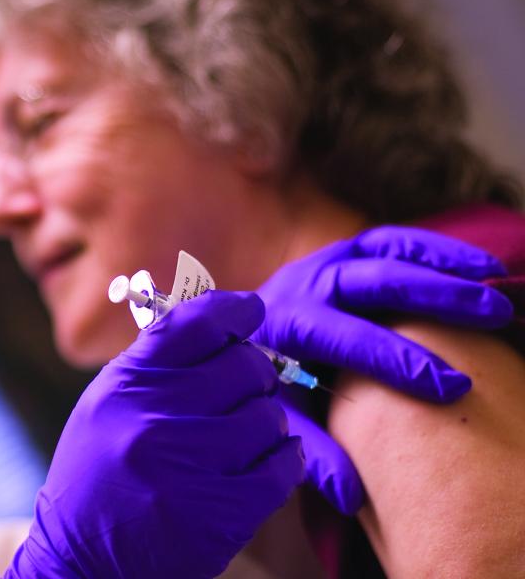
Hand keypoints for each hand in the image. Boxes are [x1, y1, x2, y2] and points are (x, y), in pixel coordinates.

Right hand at [7, 292, 302, 578]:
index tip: (251, 312)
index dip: (233, 311)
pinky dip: (281, 463)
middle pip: (243, 366)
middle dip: (254, 375)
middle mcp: (152, 421)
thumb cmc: (97, 477)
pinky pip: (282, 467)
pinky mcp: (219, 514)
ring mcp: (187, 468)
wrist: (82, 561)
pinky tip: (262, 466)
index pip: (192, 324)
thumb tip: (218, 324)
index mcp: (123, 387)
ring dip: (266, 424)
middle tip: (245, 390)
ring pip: (269, 417)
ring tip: (244, 438)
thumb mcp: (105, 408)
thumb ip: (154, 367)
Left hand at [252, 226, 512, 513]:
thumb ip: (313, 450)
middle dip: (435, 298)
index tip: (453, 389)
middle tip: (492, 319)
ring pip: (387, 253)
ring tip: (496, 286)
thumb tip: (351, 496)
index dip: (399, 360)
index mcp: (284, 325)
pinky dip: (436, 249)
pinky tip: (480, 269)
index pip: (345, 338)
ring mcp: (324, 262)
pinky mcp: (345, 250)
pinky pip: (393, 241)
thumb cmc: (267, 384)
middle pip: (372, 282)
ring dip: (444, 265)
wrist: (241, 336)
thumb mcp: (280, 418)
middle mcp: (303, 285)